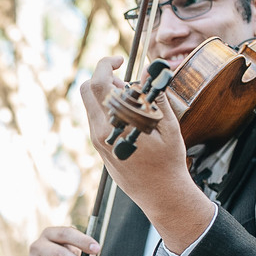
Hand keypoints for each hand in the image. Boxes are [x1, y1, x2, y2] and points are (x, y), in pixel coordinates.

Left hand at [81, 55, 213, 253]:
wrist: (160, 194)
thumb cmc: (168, 162)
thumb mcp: (168, 126)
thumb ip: (154, 97)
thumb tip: (148, 73)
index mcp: (116, 124)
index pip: (97, 84)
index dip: (106, 65)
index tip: (120, 61)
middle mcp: (101, 132)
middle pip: (87, 91)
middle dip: (104, 78)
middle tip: (128, 84)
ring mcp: (98, 141)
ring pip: (91, 105)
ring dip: (108, 95)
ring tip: (135, 104)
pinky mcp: (100, 148)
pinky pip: (97, 119)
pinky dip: (109, 109)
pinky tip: (131, 118)